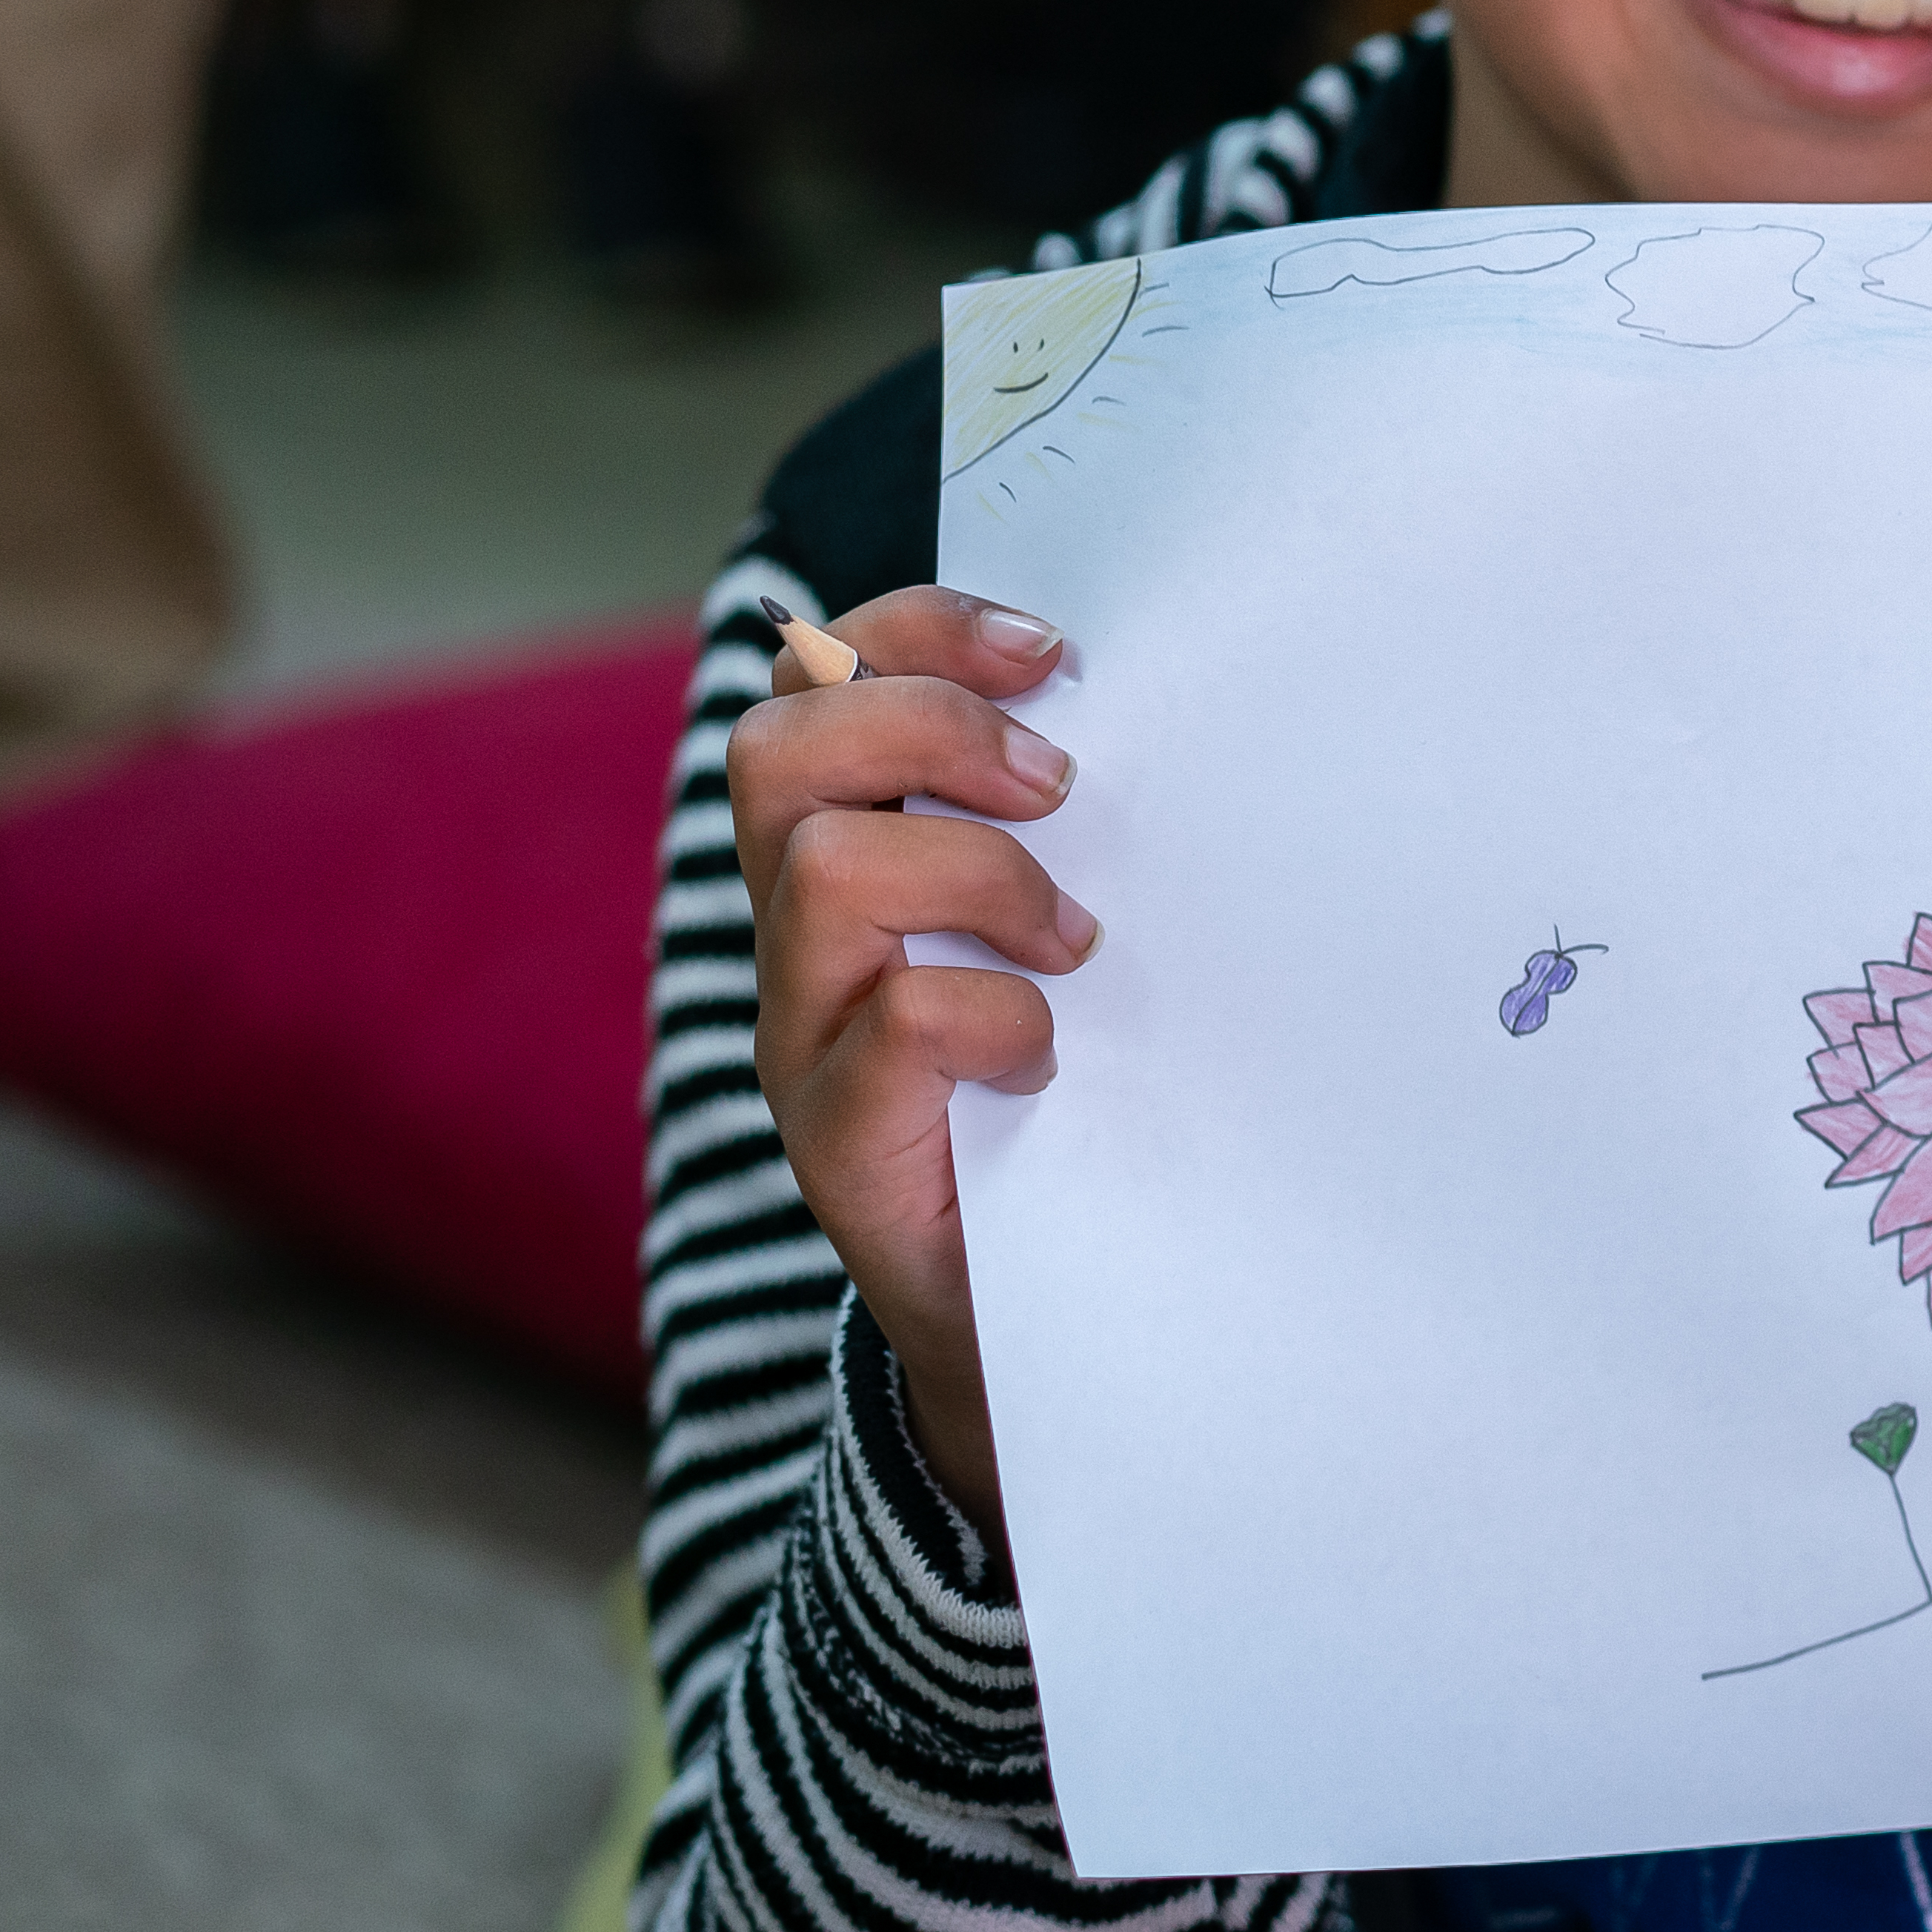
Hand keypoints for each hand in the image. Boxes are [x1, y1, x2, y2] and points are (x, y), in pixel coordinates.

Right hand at [729, 584, 1090, 1550]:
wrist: (1033, 1303)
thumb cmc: (1056, 1083)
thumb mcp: (1055, 924)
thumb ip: (1061, 826)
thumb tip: (1151, 704)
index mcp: (846, 845)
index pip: (821, 676)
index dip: (916, 628)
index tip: (1048, 646)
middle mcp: (796, 928)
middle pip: (780, 746)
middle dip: (930, 726)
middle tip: (1059, 783)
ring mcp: (800, 1030)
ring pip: (828, 868)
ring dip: (980, 877)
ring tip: (1072, 940)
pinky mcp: (835, 1135)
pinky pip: (896, 1019)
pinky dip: (992, 1014)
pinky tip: (1048, 1051)